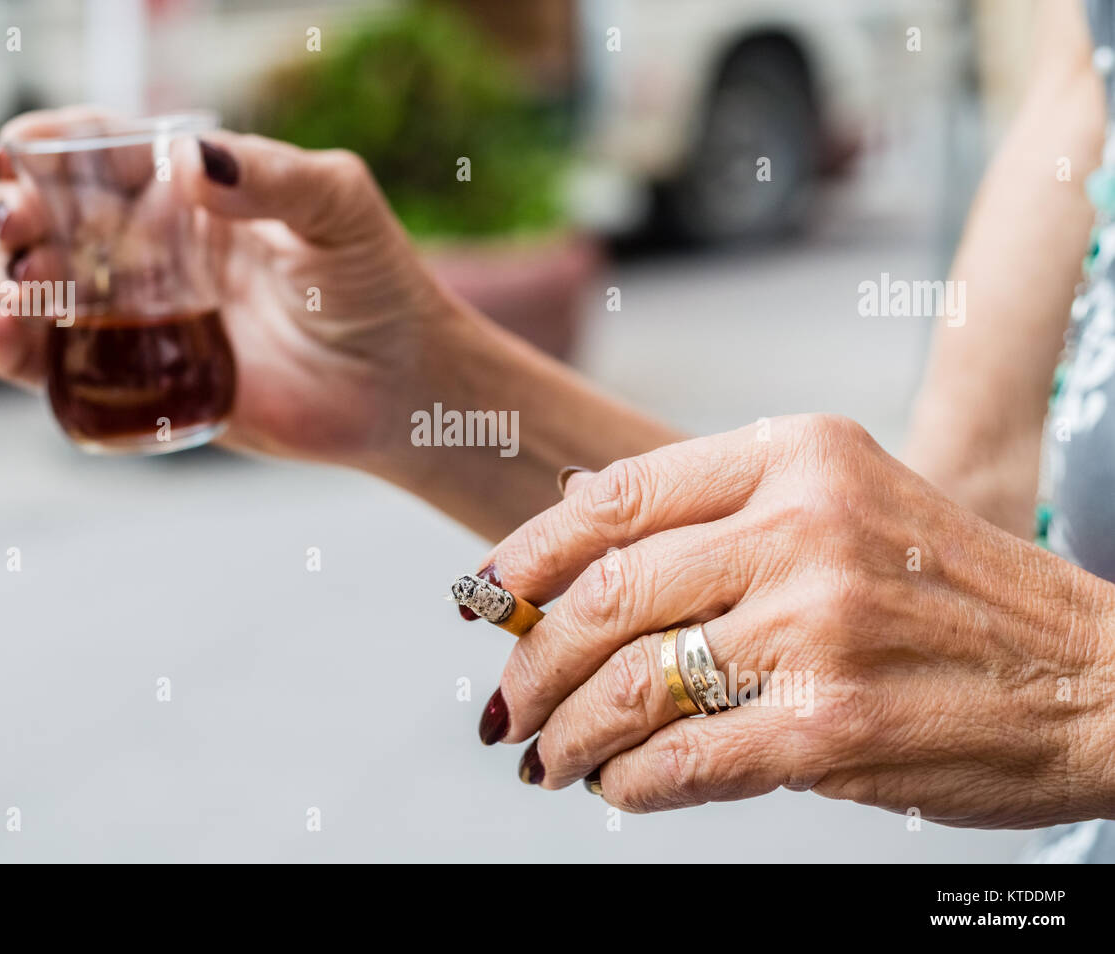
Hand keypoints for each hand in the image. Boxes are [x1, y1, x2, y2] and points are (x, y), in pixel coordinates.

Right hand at [0, 107, 464, 467]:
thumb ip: (275, 176)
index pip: (103, 153)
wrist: (400, 385)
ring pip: (46, 289)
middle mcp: (156, 247)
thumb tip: (191, 159)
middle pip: (56, 218)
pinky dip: (20, 354)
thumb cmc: (377, 284)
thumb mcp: (339, 208)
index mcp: (193, 191)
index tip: (18, 153)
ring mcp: (146, 314)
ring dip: (10, 283)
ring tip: (19, 290)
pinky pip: (65, 364)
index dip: (51, 146)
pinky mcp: (147, 378)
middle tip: (15, 223)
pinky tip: (5, 344)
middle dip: (18, 213)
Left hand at [477, 414, 1114, 827]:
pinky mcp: (830, 726)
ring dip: (569, 733)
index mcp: (795, 455)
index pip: (616, 496)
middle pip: (608, 596)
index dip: (527, 554)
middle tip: (504, 705)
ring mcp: (816, 625)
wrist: (1092, 678)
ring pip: (631, 683)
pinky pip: (683, 758)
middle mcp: (801, 526)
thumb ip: (717, 506)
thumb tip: (573, 512)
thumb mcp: (846, 500)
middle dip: (534, 662)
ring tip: (548, 758)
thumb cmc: (950, 592)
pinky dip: (629, 781)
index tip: (481, 598)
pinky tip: (617, 786)